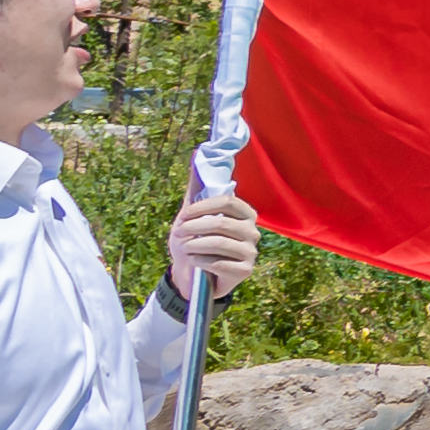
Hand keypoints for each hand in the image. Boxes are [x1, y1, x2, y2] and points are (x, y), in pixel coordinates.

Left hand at [165, 187, 260, 302]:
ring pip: (219, 243)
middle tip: (177, 233)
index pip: (229, 202)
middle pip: (222, 223)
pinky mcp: (244, 271)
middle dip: (193, 228)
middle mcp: (253, 232)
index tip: (183, 215)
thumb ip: (197, 188)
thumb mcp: (192, 215)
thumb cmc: (194, 241)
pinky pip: (218, 263)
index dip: (203, 207)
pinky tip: (194, 261)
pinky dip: (199, 261)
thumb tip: (196, 154)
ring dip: (194, 245)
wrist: (193, 276)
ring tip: (183, 248)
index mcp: (245, 214)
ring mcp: (251, 252)